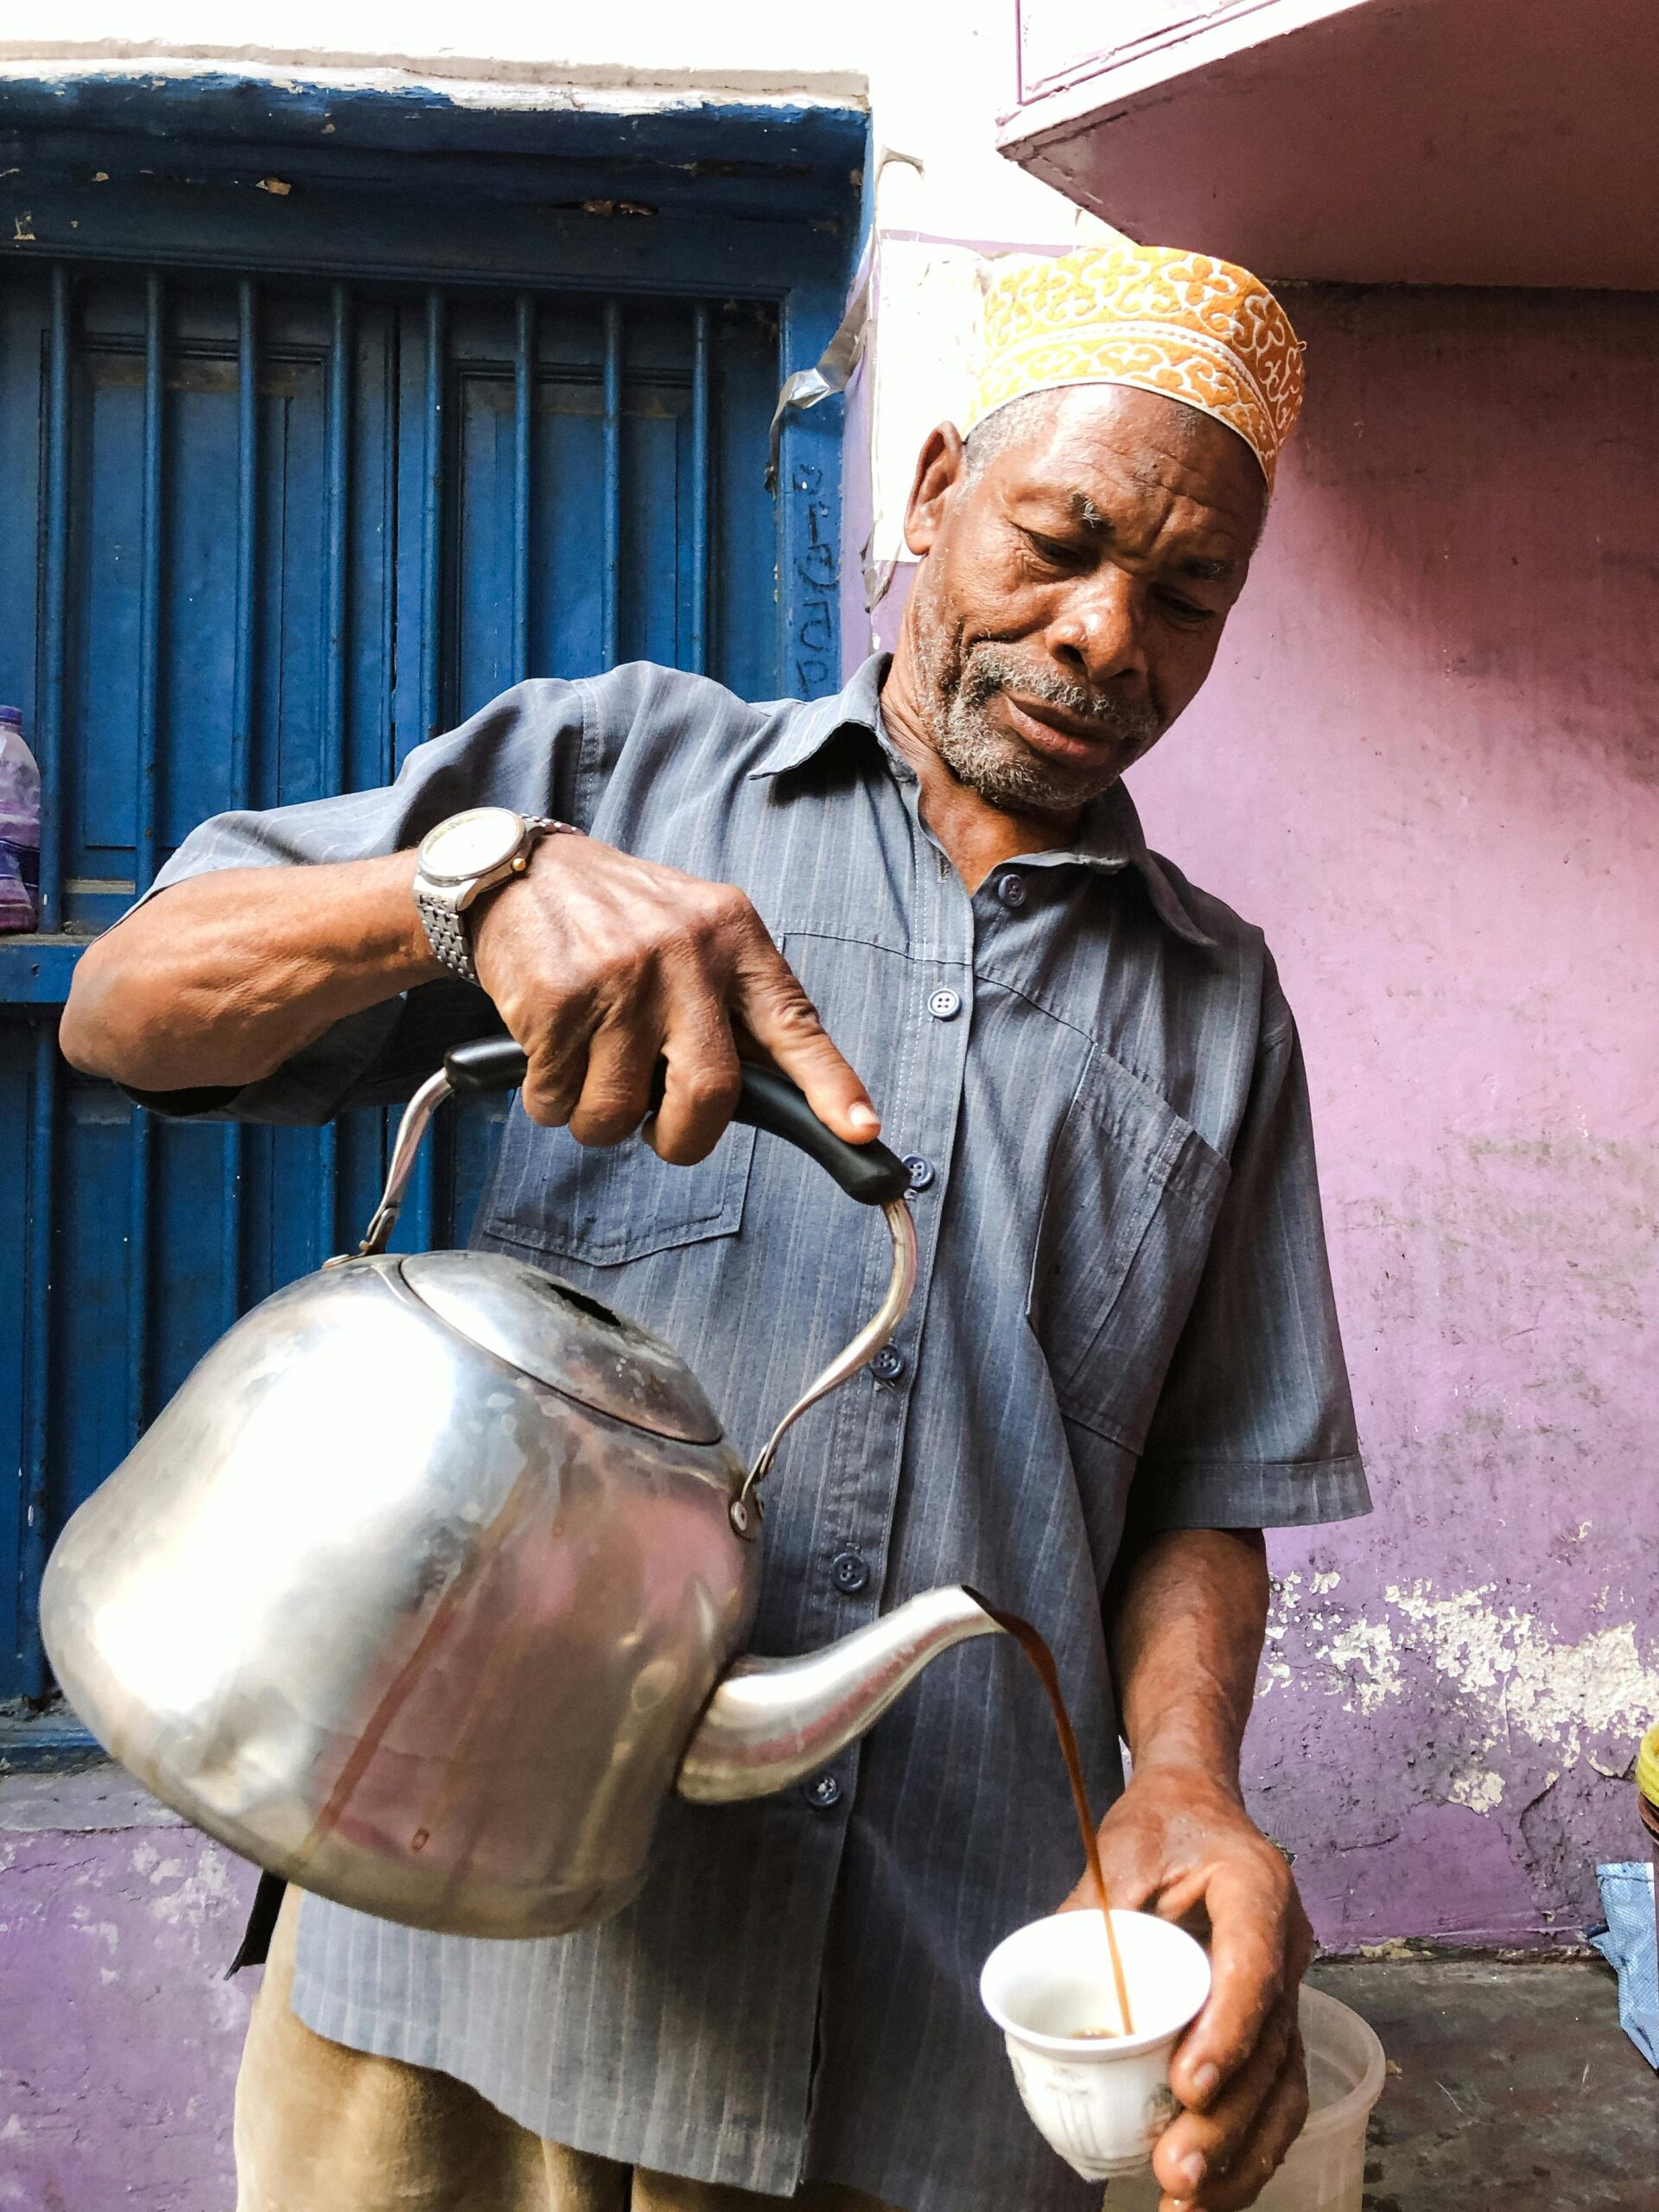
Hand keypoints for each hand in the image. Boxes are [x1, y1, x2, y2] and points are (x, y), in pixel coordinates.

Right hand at [471, 834, 878, 1163]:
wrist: (522, 873)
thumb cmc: (620, 920)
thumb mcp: (697, 935)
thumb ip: (734, 1003)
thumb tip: (774, 1094)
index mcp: (734, 938)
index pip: (794, 1024)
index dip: (831, 1086)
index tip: (863, 1131)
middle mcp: (685, 954)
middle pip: (709, 1092)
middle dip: (684, 1140)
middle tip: (663, 1135)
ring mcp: (620, 977)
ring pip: (619, 1110)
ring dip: (599, 1121)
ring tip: (590, 1078)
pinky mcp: (559, 999)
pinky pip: (558, 1099)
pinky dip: (550, 1100)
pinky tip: (551, 1054)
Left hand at [1059, 1765, 1311, 2210]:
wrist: (1198, 1805)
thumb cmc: (1160, 1824)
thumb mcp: (1119, 1849)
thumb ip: (1092, 1913)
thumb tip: (1042, 1982)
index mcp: (1255, 1888)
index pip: (1252, 1966)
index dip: (1228, 2031)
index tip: (1188, 2086)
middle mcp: (1286, 1945)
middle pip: (1273, 2045)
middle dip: (1228, 2120)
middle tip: (1175, 2169)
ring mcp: (1286, 1989)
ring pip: (1283, 2085)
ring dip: (1242, 2155)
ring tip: (1188, 2203)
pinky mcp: (1271, 2023)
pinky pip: (1272, 2095)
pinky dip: (1245, 2149)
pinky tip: (1207, 2194)